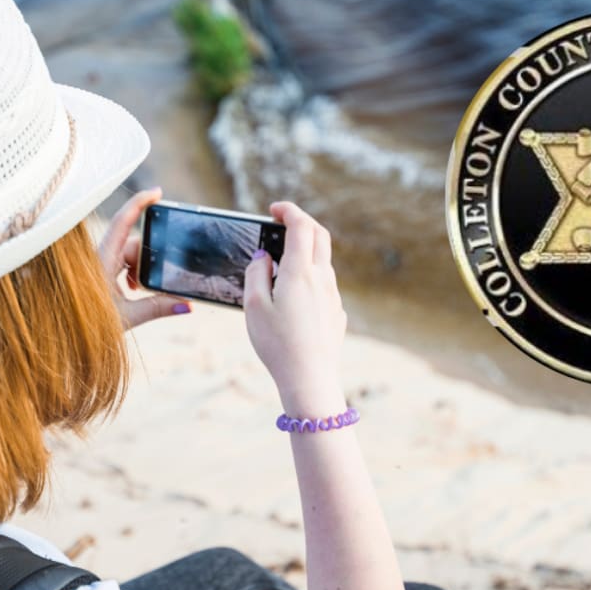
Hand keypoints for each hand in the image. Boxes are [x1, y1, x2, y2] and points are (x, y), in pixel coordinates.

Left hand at [97, 187, 190, 329]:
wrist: (64, 336)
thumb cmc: (89, 326)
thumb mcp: (128, 317)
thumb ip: (157, 308)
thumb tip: (186, 304)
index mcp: (102, 260)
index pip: (122, 222)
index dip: (140, 203)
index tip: (157, 192)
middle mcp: (100, 257)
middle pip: (132, 243)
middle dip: (148, 259)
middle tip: (147, 283)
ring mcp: (100, 262)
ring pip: (129, 254)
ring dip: (140, 269)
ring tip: (138, 291)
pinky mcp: (100, 271)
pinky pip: (122, 261)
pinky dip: (132, 272)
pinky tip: (133, 290)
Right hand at [244, 201, 347, 415]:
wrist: (310, 379)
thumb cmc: (277, 344)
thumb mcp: (253, 307)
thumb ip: (256, 274)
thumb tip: (263, 256)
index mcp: (300, 272)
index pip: (301, 226)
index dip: (288, 211)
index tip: (274, 209)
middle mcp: (322, 279)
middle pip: (320, 235)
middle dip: (302, 222)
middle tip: (282, 223)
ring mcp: (333, 296)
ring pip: (324, 261)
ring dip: (306, 250)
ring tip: (283, 260)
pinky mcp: (337, 313)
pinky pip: (325, 284)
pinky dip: (311, 275)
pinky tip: (294, 293)